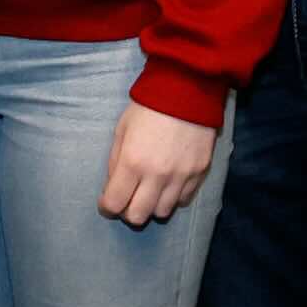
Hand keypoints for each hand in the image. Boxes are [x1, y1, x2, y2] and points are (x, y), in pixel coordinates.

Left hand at [100, 104, 216, 225]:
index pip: (114, 204)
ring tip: (150, 191)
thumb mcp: (122, 130)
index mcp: (132, 162)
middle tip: (128, 199)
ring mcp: (181, 176)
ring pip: (162, 212)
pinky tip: (168, 184)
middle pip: (138, 217)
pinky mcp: (199, 173)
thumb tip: (113, 187)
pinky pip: (183, 200)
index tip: (107, 203)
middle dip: (128, 212)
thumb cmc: (148, 107)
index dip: (107, 208)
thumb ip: (115, 162)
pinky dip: (173, 197)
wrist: (187, 90)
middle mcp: (157, 175)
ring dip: (152, 206)